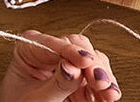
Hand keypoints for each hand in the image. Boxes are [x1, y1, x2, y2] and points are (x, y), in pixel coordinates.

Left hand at [0, 31, 120, 101]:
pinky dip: (105, 88)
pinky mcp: (80, 80)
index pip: (52, 44)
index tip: (85, 60)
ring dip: (104, 77)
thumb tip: (75, 68)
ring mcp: (67, 66)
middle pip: (79, 48)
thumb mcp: (35, 99)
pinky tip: (109, 95)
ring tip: (110, 92)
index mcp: (29, 51)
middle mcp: (50, 54)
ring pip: (94, 61)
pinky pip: (98, 78)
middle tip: (101, 80)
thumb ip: (56, 84)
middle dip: (93, 65)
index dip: (72, 51)